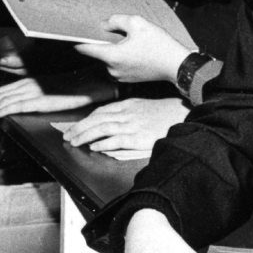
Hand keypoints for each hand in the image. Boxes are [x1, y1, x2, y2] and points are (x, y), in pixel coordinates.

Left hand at [0, 72, 110, 133]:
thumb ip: (35, 96)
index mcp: (27, 82)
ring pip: (1, 101)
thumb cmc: (71, 89)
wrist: (87, 84)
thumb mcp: (48, 90)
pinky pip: (13, 105)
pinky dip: (0, 112)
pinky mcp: (38, 100)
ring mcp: (31, 91)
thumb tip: (25, 107)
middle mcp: (26, 84)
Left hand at [61, 96, 188, 160]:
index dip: (86, 119)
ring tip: (74, 141)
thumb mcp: (144, 107)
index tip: (75, 127)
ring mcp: (133, 124)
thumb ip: (127, 113)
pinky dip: (104, 142)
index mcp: (129, 105)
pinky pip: (117, 139)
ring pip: (103, 127)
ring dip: (86, 134)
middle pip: (98, 118)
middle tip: (67, 136)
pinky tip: (94, 146)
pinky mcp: (140, 137)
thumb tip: (111, 123)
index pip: (101, 111)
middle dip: (80, 127)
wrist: (185, 114)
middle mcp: (128, 113)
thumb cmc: (167, 113)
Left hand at [74, 14, 193, 84]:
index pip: (84, 49)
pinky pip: (118, 65)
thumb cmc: (159, 45)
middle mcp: (112, 69)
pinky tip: (136, 50)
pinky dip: (122, 57)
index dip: (78, 39)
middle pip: (99, 52)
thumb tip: (104, 24)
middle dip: (104, 41)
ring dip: (114, 50)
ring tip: (131, 42)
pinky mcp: (128, 79)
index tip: (74, 33)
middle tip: (118, 32)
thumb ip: (116, 20)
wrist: (176, 65)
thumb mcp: (137, 23)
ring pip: (109, 59)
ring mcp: (120, 76)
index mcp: (111, 56)